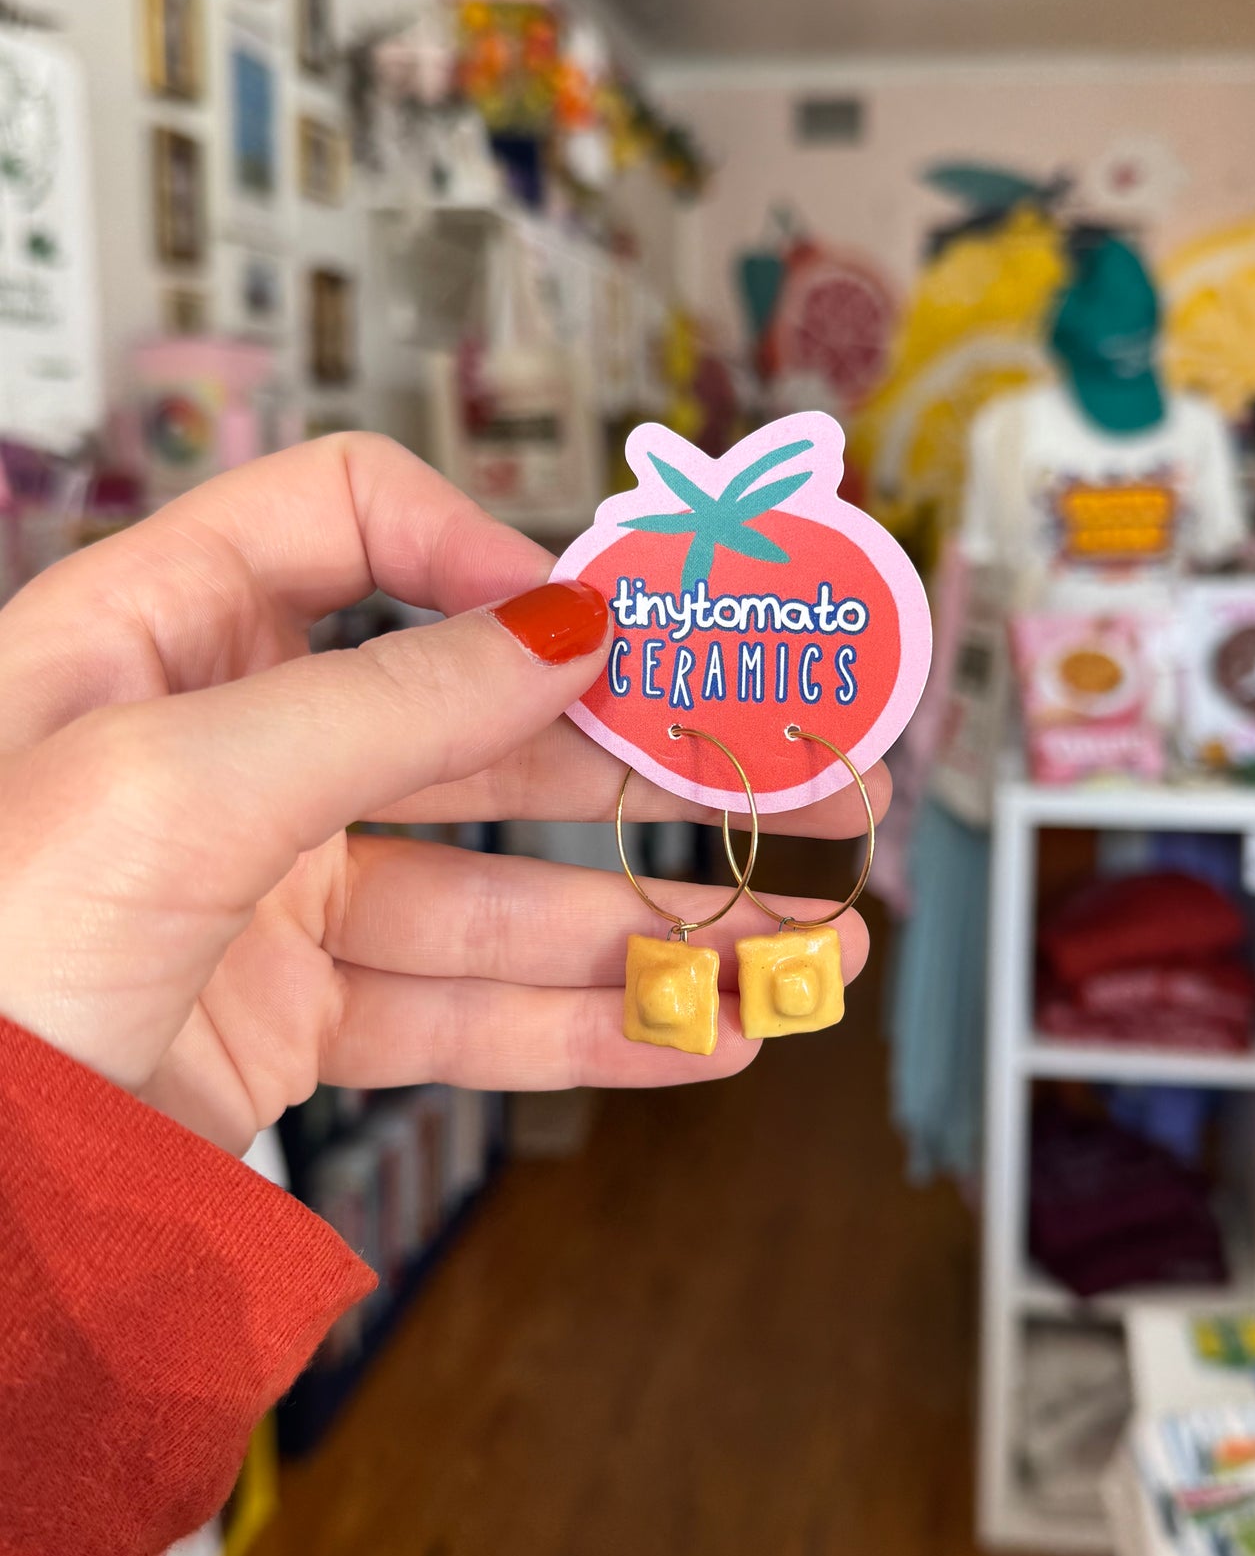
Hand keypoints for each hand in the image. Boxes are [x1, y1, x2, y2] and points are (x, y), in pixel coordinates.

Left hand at [0, 435, 879, 1152]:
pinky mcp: (287, 1025)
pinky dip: (586, 1030)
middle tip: (793, 780)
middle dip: (648, 760)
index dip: (490, 554)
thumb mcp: (170, 785)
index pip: (351, 522)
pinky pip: (463, 1017)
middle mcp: (224, 750)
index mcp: (158, 635)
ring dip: (652, 919)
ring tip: (795, 943)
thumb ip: (382, 700)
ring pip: (497, 891)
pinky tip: (695, 1033)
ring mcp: (262, 893)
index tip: (608, 627)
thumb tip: (561, 625)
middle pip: (477, 722)